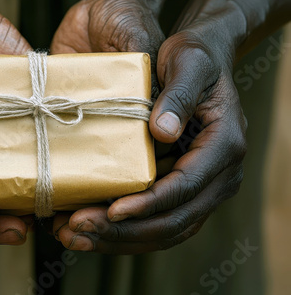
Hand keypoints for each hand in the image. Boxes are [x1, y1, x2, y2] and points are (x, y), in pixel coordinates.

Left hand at [52, 0, 290, 252]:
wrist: (200, 61)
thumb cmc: (193, 57)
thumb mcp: (187, 62)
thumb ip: (178, 94)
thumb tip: (163, 132)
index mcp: (223, 146)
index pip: (185, 187)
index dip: (148, 204)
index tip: (111, 211)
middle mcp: (219, 176)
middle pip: (174, 221)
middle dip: (125, 232)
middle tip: (79, 230)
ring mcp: (202, 187)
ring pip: (164, 230)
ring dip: (119, 240)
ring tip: (74, 236)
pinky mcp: (183, 189)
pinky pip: (156, 220)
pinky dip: (123, 231)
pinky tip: (87, 227)